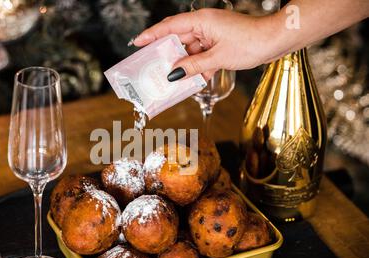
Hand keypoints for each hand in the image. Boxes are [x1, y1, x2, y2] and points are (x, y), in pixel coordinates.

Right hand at [133, 9, 279, 80]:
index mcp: (201, 21)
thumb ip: (193, 66)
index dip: (151, 35)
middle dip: (165, 54)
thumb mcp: (218, 58)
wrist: (276, 41)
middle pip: (178, 39)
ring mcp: (213, 34)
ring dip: (183, 64)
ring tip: (170, 78)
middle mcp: (205, 25)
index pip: (169, 27)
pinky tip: (192, 80)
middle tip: (150, 66)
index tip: (137, 43)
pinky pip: (202, 55)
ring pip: (190, 50)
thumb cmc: (250, 43)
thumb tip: (174, 73)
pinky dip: (197, 67)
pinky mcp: (220, 43)